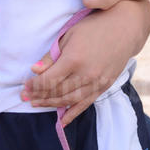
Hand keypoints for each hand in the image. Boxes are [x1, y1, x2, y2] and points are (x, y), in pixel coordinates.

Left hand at [21, 1, 149, 125]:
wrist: (125, 28)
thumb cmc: (94, 27)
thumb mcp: (68, 35)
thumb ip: (51, 56)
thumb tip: (34, 70)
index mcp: (74, 59)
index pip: (49, 80)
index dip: (34, 86)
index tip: (25, 87)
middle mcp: (86, 74)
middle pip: (57, 92)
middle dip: (39, 96)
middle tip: (26, 98)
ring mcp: (97, 82)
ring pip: (69, 100)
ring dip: (51, 104)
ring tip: (38, 104)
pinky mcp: (104, 86)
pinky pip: (86, 104)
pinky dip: (73, 114)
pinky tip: (62, 121)